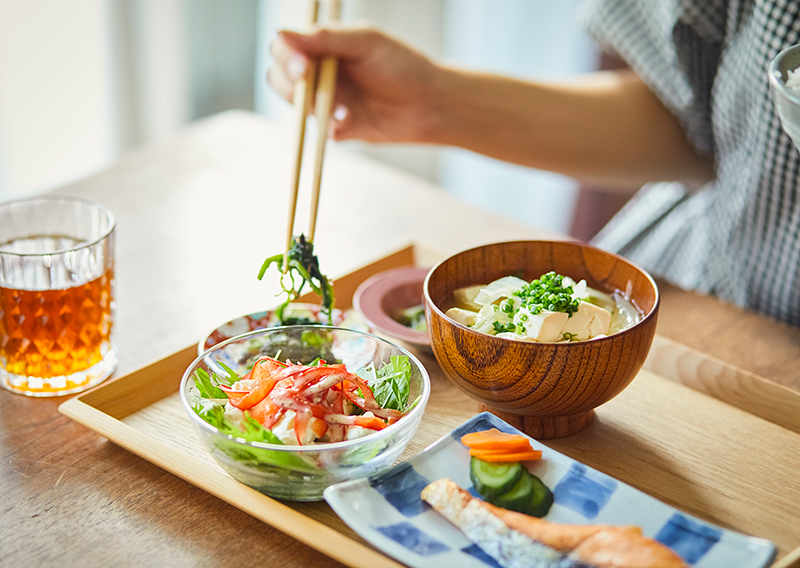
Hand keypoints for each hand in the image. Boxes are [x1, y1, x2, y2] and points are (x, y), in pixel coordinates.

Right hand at [268, 26, 441, 141]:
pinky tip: (350, 121)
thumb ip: (325, 37)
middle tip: (309, 86)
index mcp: (324, 47)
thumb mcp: (365, 42)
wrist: (430, 104)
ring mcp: (327, 102)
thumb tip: (281, 33)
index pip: (285, 48)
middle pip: (280, 78)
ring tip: (342, 109)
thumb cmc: (402, 65)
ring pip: (297, 106)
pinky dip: (332, 127)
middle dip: (291, 84)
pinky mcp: (338, 128)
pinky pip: (320, 131)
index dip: (286, 56)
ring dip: (313, 107)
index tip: (301, 65)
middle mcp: (320, 73)